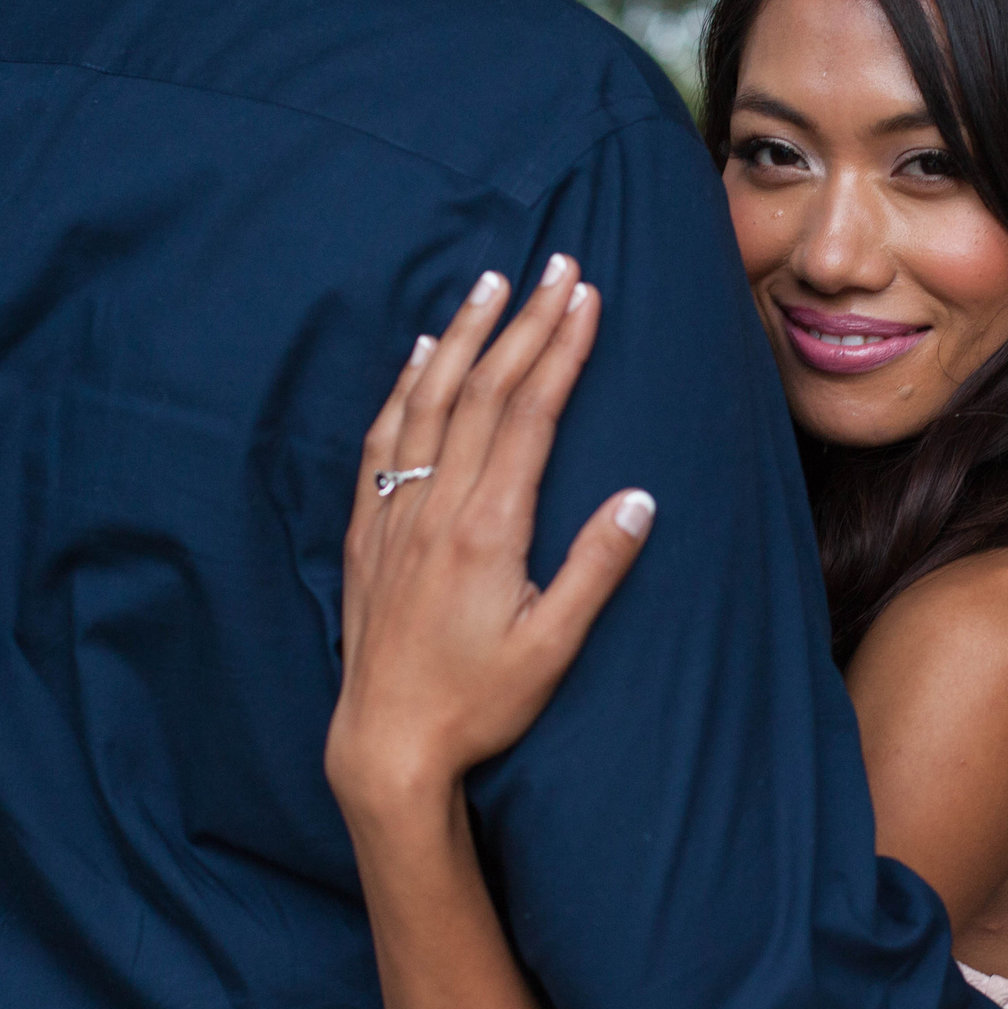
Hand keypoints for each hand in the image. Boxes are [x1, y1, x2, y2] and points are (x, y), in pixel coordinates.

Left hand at [326, 255, 655, 831]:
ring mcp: (396, 515)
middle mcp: (437, 508)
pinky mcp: (368, 531)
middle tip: (558, 264)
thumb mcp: (553, 648)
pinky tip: (422, 353)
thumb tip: (639, 498)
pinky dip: (406, 385)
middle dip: (525, 322)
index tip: (586, 297)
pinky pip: (385, 438)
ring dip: (465, 335)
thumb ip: (595, 569)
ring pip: (429, 401)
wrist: (386, 744)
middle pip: (484, 391)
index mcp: (488, 529)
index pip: (529, 414)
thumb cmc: (479, 704)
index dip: (560, 349)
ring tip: (493, 282)